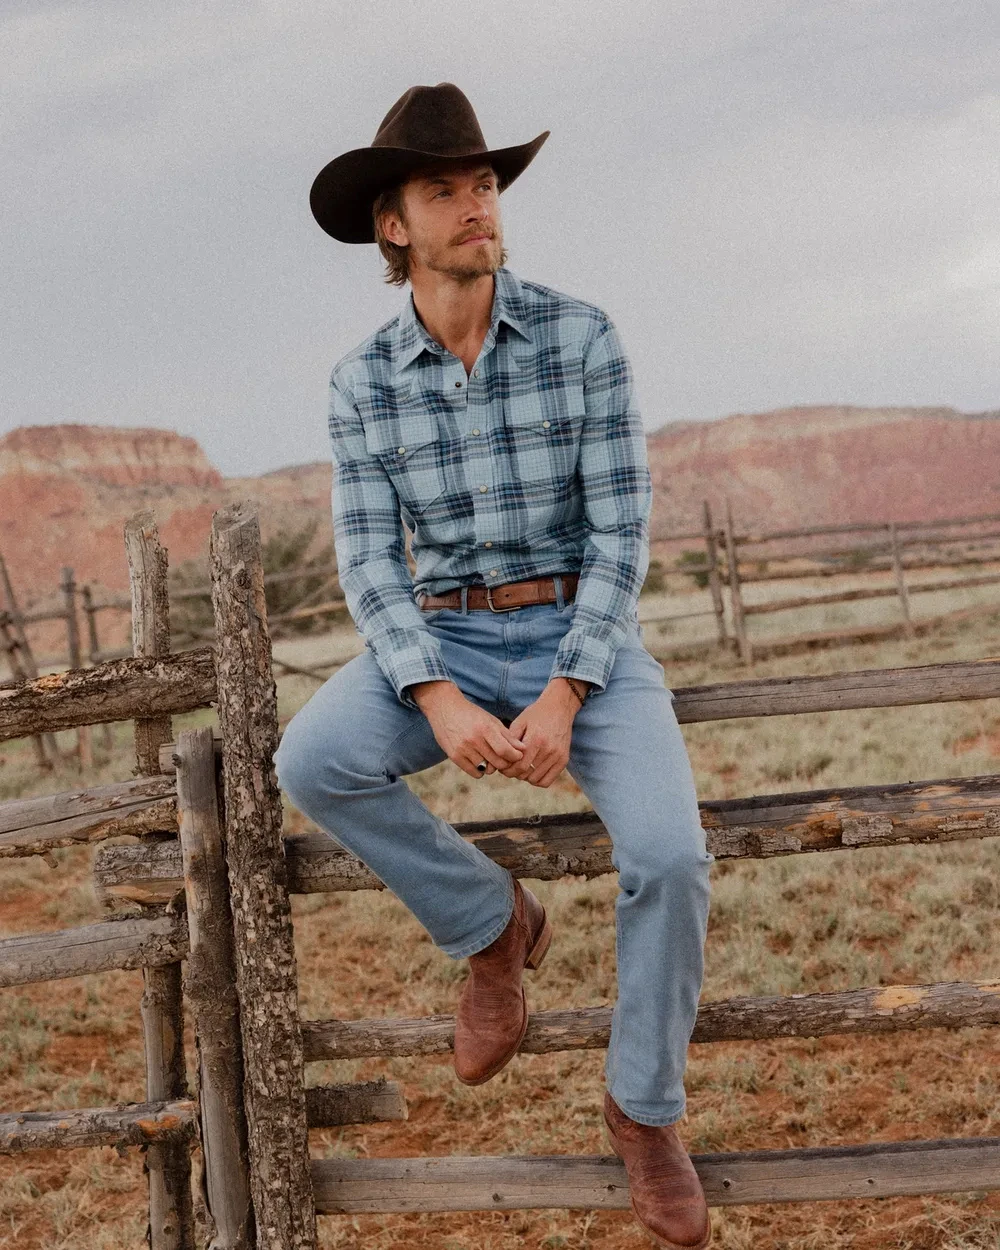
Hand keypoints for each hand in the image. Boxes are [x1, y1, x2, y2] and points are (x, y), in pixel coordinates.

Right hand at [409, 680, 524, 779]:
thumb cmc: (472, 714)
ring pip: (487, 769)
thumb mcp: (491, 720)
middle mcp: (474, 739)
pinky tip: (480, 761)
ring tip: (490, 757)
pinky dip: (480, 770)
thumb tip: (523, 749)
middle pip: (498, 762)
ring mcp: (463, 748)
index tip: (517, 756)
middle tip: (505, 759)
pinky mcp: (454, 756)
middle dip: (505, 763)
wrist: (444, 708)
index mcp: (486, 728)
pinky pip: (474, 772)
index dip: (515, 756)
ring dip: (492, 766)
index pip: (505, 751)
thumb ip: (507, 736)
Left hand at [499, 679, 582, 787]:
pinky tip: (532, 771)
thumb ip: (510, 740)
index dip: (508, 770)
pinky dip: (537, 780)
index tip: (503, 767)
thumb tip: (501, 759)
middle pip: (526, 774)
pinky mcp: (564, 759)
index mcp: (535, 739)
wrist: (559, 707)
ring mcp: (558, 755)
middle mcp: (548, 749)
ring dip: (525, 777)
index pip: (519, 766)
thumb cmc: (536, 714)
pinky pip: (548, 780)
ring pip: (536, 780)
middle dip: (514, 774)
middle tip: (510, 768)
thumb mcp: (520, 722)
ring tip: (521, 768)